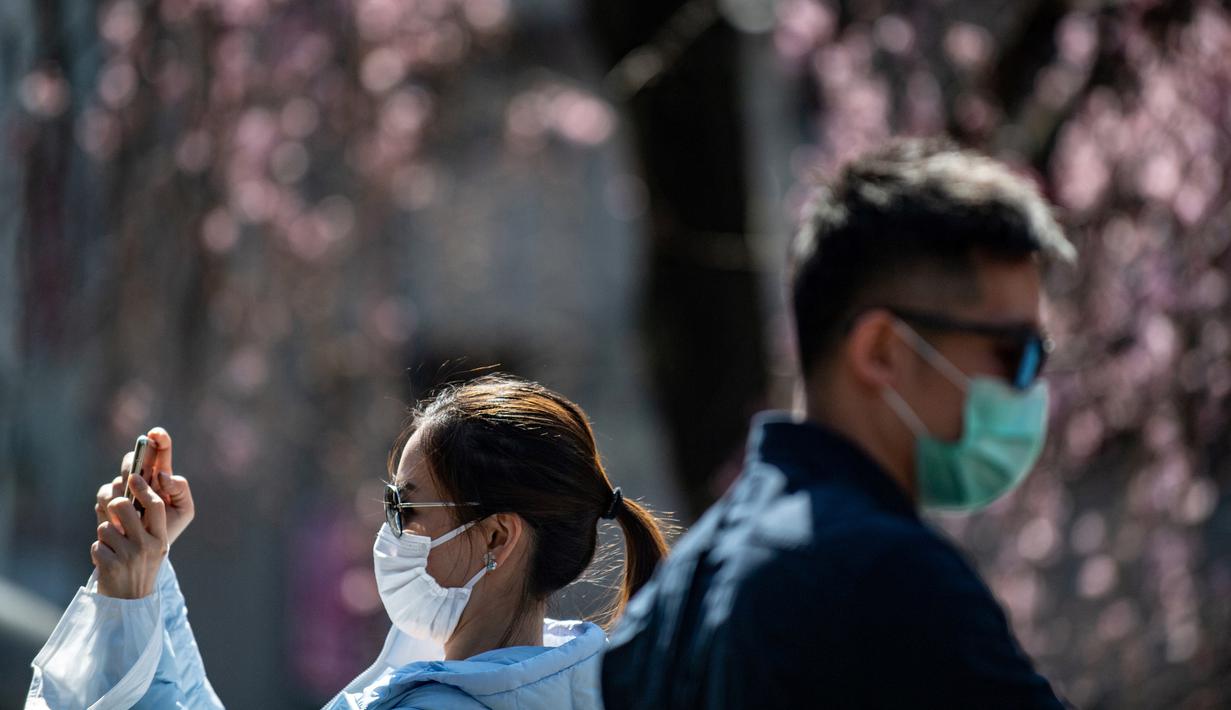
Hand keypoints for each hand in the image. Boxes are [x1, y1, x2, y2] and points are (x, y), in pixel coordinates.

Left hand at [91, 472, 167, 598]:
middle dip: (114, 506)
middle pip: (123, 507)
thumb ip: (145, 526)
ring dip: (105, 536)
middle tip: (115, 514)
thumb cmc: (141, 568)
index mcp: (160, 539)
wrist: (131, 603)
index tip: (133, 477)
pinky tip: (107, 562)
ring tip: (113, 549)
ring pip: (105, 527)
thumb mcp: (154, 548)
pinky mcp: (110, 566)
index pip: (155, 506)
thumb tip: (125, 495)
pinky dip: (98, 551)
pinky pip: (97, 545)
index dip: (143, 489)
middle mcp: (147, 546)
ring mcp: (128, 556)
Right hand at [102, 427, 194, 544]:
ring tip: (132, 510)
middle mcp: (141, 478)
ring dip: (123, 492)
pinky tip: (119, 520)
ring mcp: (122, 489)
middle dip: (134, 465)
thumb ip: (180, 489)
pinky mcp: (107, 501)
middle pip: (133, 459)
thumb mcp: (184, 510)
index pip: (160, 450)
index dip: (158, 439)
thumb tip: (162, 475)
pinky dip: (110, 505)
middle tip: (136, 479)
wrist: (147, 552)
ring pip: (118, 479)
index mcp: (162, 476)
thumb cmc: (169, 527)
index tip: (155, 434)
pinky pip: (104, 495)